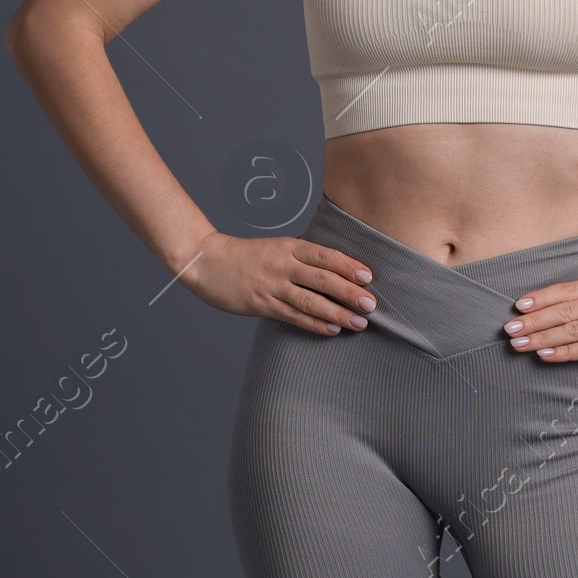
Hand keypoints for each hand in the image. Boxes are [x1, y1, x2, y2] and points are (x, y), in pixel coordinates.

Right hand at [180, 231, 377, 332]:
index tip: (369, 277)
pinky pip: (293, 317)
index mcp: (289, 247)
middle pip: (322, 279)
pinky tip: (332, 330)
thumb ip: (304, 257)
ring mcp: (272, 286)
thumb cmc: (247, 256)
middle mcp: (282, 265)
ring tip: (358, 323)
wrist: (206, 262)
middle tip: (371, 304)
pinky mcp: (262, 305)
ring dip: (337, 313)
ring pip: (310, 301)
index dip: (348, 266)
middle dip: (349, 292)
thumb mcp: (277, 247)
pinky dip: (314, 324)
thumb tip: (338, 270)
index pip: (325, 255)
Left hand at [502, 273, 577, 361]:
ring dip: (542, 337)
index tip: (516, 305)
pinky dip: (566, 352)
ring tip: (519, 344)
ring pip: (572, 328)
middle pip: (563, 309)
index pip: (566, 289)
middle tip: (508, 328)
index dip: (540, 297)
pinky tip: (547, 356)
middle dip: (533, 320)